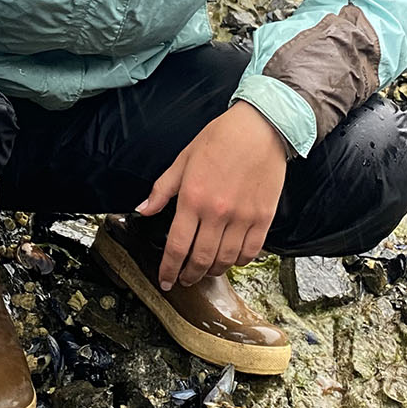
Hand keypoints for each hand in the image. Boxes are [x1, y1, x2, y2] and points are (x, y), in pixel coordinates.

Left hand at [136, 102, 288, 288]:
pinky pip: (251, 252)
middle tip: (185, 279)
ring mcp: (242, 217)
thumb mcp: (183, 160)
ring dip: (213, 271)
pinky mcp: (263, 217)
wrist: (260, 126)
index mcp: (193, 198)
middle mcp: (217, 212)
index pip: (177, 246)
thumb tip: (143, 209)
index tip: (166, 280)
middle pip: (201, 259)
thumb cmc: (221, 138)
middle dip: (189, 275)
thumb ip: (162, 189)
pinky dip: (239, 261)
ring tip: (206, 271)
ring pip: (225, 260)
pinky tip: (232, 259)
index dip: (169, 269)